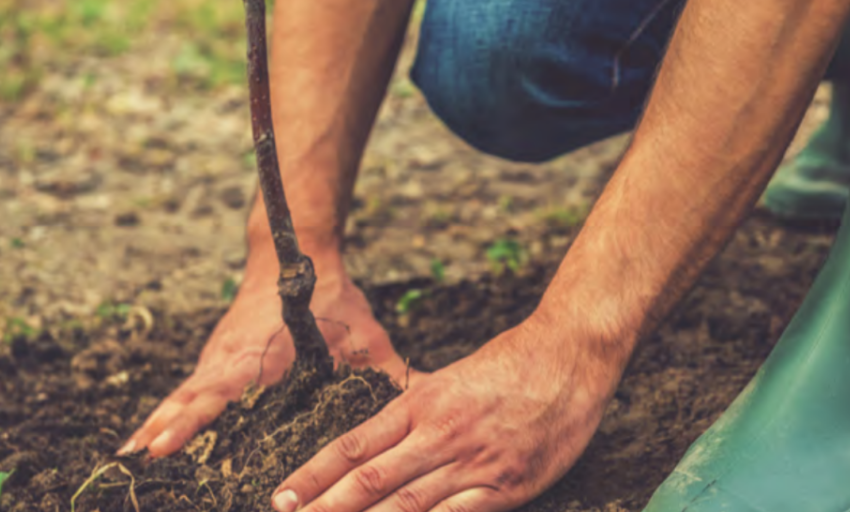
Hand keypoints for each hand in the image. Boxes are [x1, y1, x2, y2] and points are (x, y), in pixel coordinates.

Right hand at [121, 260, 413, 457]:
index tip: (164, 444)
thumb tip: (429, 400)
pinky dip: (167, 413)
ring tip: (132, 457)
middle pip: (192, 398)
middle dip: (167, 429)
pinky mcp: (217, 360)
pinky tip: (147, 442)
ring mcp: (219, 358)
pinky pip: (188, 390)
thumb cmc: (333, 297)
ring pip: (184, 395)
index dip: (193, 419)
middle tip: (140, 461)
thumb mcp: (365, 334)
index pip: (221, 391)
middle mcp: (232, 358)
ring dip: (159, 423)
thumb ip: (391, 372)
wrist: (293, 251)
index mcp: (262, 354)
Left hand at [269, 313, 625, 511]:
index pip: (353, 446)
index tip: (281, 497)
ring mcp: (473, 462)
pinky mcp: (507, 485)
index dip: (314, 475)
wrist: (568, 354)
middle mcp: (439, 433)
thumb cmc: (510, 364)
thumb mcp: (451, 379)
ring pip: (406, 506)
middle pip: (370, 481)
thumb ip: (416, 412)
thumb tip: (377, 442)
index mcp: (421, 403)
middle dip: (324, 509)